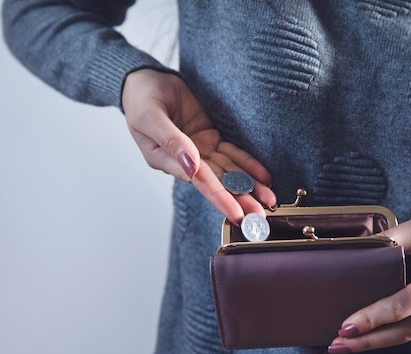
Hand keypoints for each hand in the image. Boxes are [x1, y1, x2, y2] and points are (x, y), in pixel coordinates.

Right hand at [122, 69, 275, 223]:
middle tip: (260, 217)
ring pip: (228, 172)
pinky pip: (232, 155)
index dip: (219, 198)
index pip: (198, 182)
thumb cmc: (141, 98)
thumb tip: (192, 165)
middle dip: (240, 200)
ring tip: (269, 201)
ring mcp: (199, 151)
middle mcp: (184, 161)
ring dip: (249, 187)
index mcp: (164, 160)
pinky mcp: (210, 139)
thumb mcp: (150, 116)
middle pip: (217, 183)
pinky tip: (264, 177)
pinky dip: (249, 165)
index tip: (236, 213)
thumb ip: (171, 140)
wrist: (145, 80)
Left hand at [328, 216, 410, 353]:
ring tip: (349, 343)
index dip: (372, 319)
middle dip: (368, 341)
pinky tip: (380, 331)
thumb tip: (354, 252)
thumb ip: (388, 240)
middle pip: (404, 331)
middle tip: (337, 345)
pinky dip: (402, 330)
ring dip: (380, 340)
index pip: (401, 307)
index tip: (345, 327)